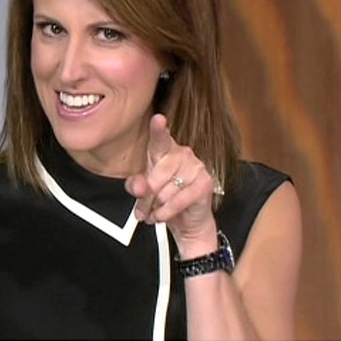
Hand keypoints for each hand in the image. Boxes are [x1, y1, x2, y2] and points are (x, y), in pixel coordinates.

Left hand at [125, 114, 217, 251]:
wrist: (187, 221)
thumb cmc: (165, 199)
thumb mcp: (143, 191)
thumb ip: (136, 186)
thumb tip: (140, 186)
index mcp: (165, 151)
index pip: (160, 138)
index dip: (158, 129)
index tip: (158, 119)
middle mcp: (182, 154)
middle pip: (155, 177)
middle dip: (145, 198)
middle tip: (143, 208)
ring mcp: (196, 167)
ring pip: (165, 192)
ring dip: (155, 208)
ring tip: (155, 211)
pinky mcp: (204, 183)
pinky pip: (177, 201)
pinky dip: (166, 212)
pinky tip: (163, 215)